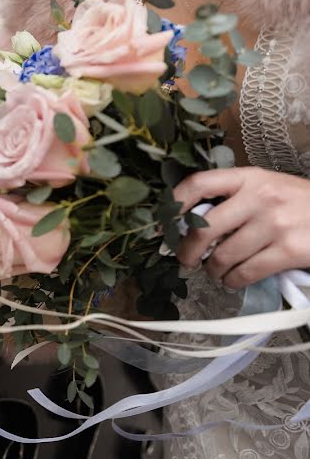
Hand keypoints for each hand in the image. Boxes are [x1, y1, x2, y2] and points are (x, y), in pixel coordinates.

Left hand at [173, 167, 309, 288]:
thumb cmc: (300, 204)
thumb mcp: (268, 188)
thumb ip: (234, 199)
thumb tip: (189, 223)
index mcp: (250, 177)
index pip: (199, 184)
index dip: (174, 205)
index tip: (163, 225)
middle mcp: (260, 197)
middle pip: (203, 228)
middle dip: (187, 251)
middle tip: (186, 261)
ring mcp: (276, 224)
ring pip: (223, 257)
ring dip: (214, 270)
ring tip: (217, 272)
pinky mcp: (290, 250)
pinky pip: (245, 273)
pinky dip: (233, 281)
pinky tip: (235, 279)